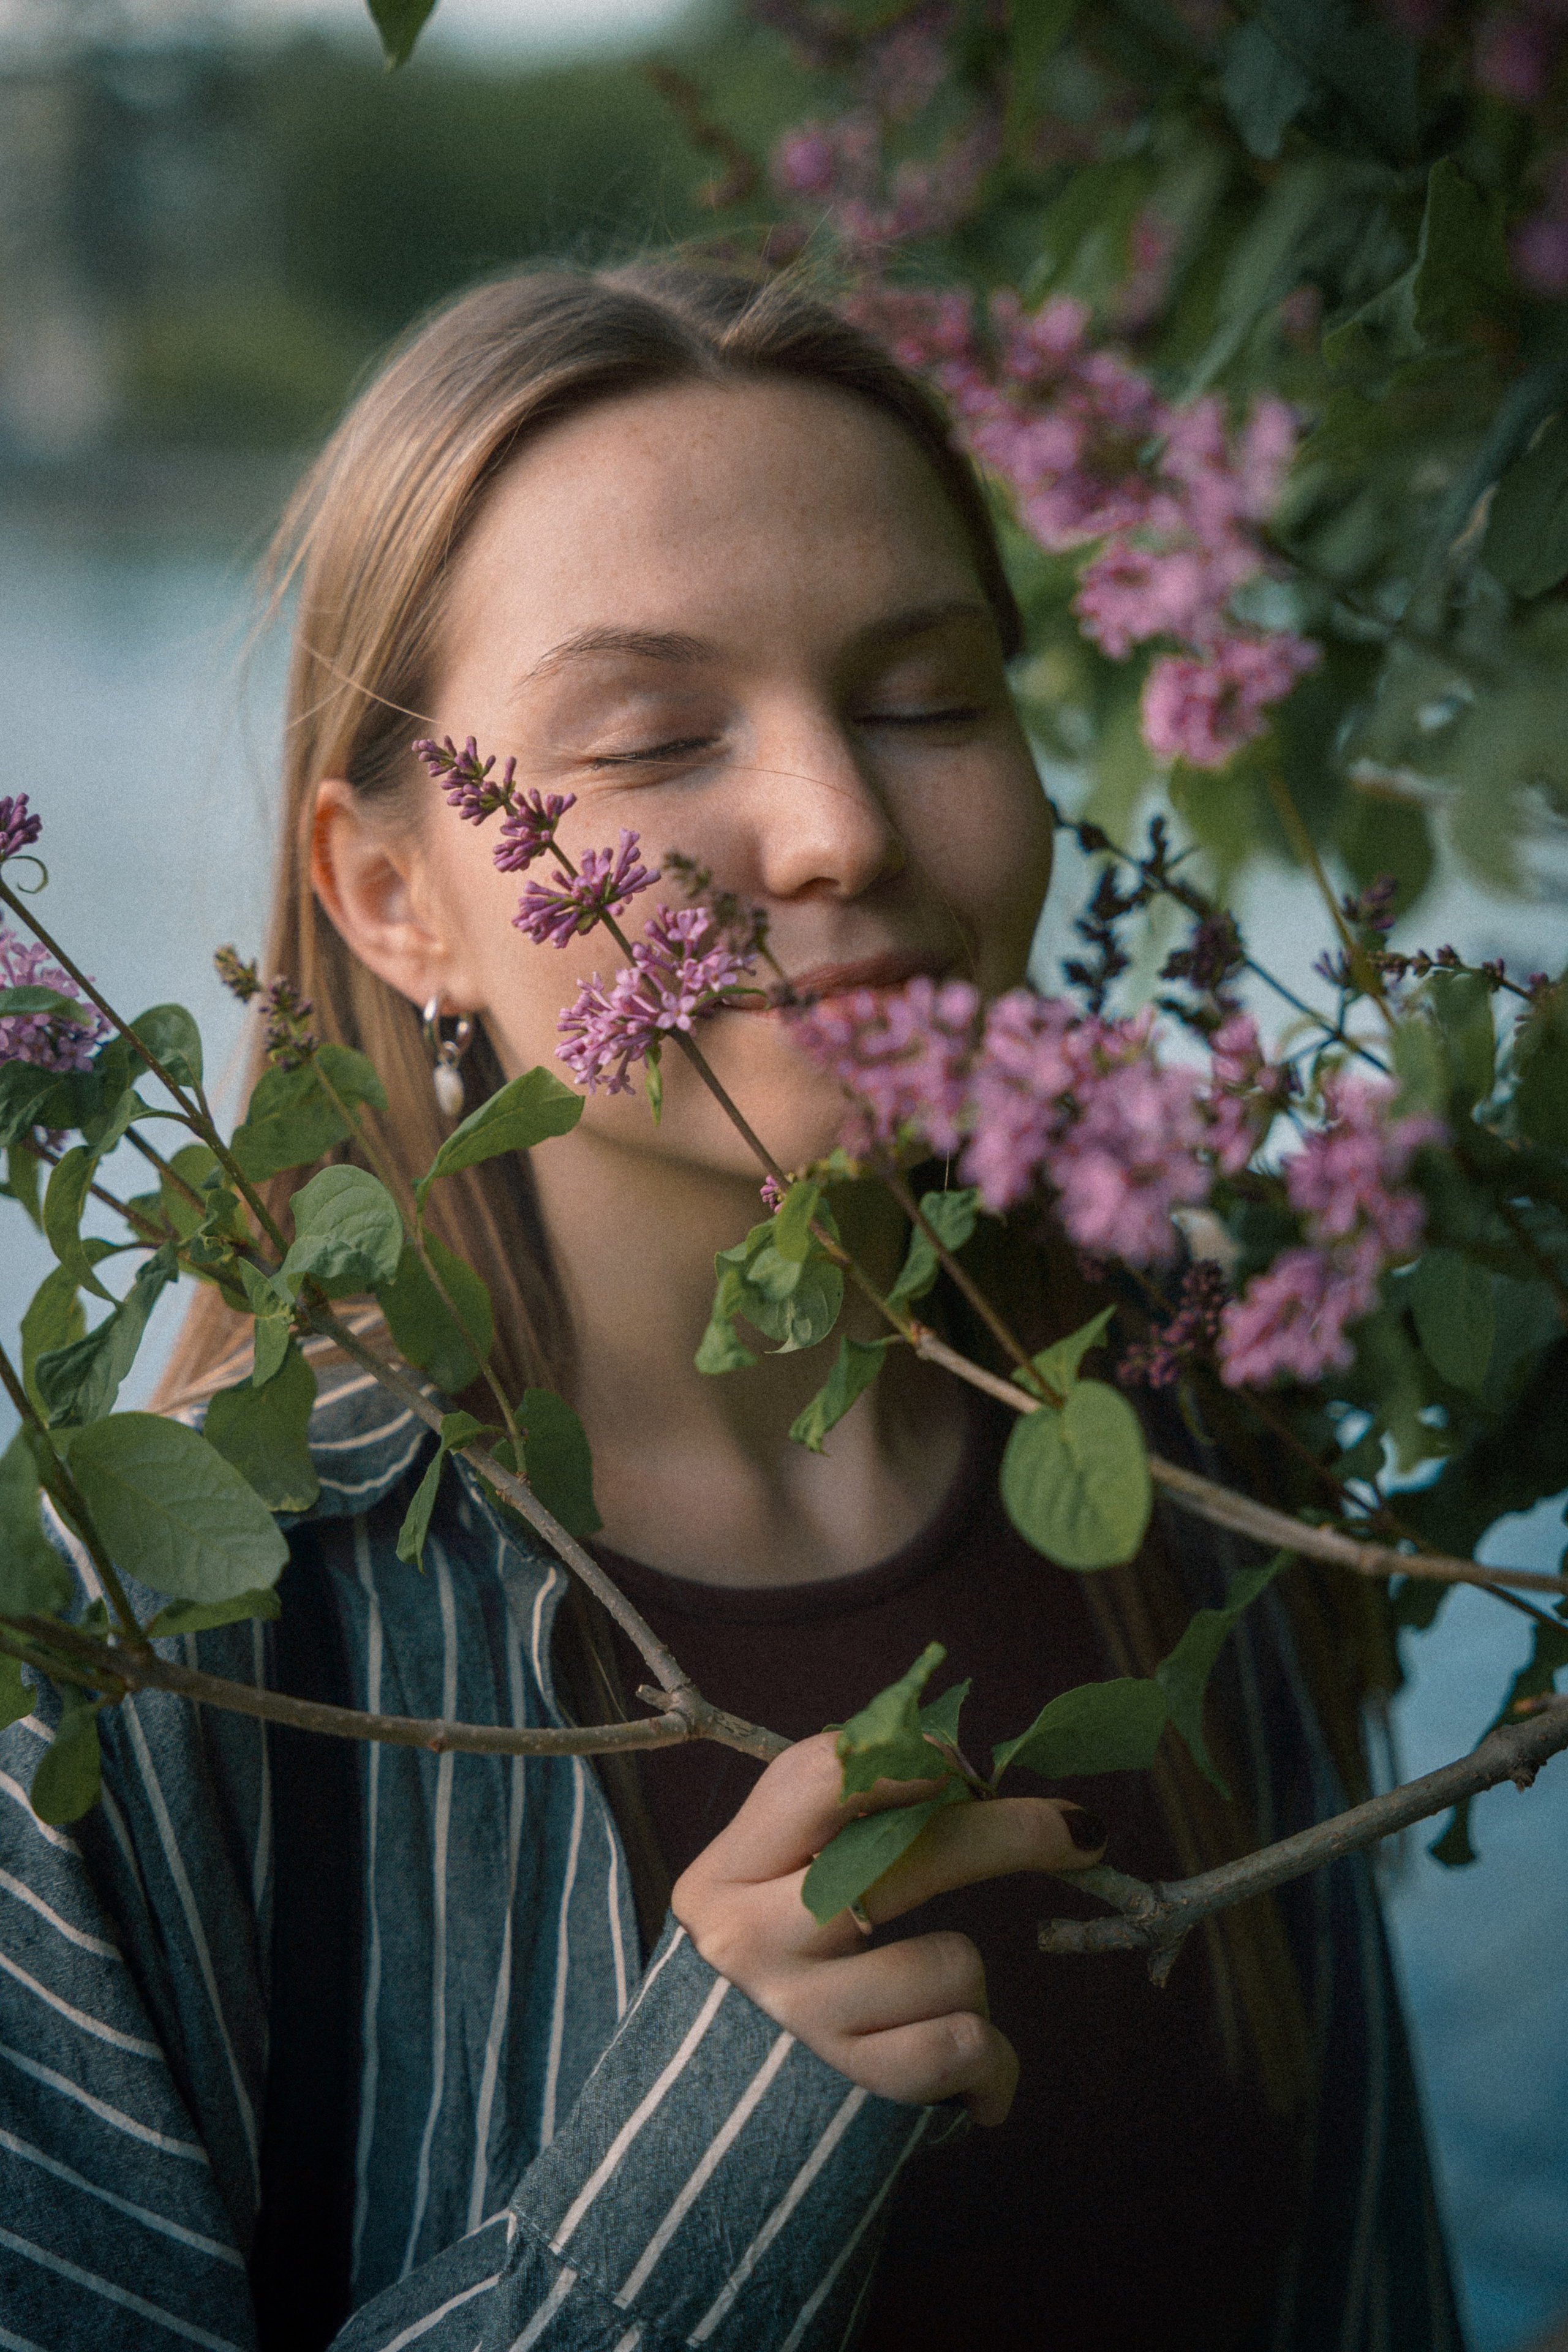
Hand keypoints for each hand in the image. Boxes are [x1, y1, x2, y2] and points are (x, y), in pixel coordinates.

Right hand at [671, 1730, 1105, 2126]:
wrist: (727, 2108)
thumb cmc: (781, 1956)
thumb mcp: (779, 1877)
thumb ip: (847, 1815)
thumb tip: (953, 1759)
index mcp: (730, 1870)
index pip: (821, 1780)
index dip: (907, 1760)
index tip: (965, 1768)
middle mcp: (750, 1939)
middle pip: (904, 1855)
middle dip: (1011, 1834)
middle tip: (1079, 1831)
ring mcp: (799, 2016)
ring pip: (951, 1962)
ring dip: (970, 1977)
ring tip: (944, 1996)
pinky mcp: (851, 2085)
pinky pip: (963, 2047)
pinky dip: (989, 2057)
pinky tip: (977, 2065)